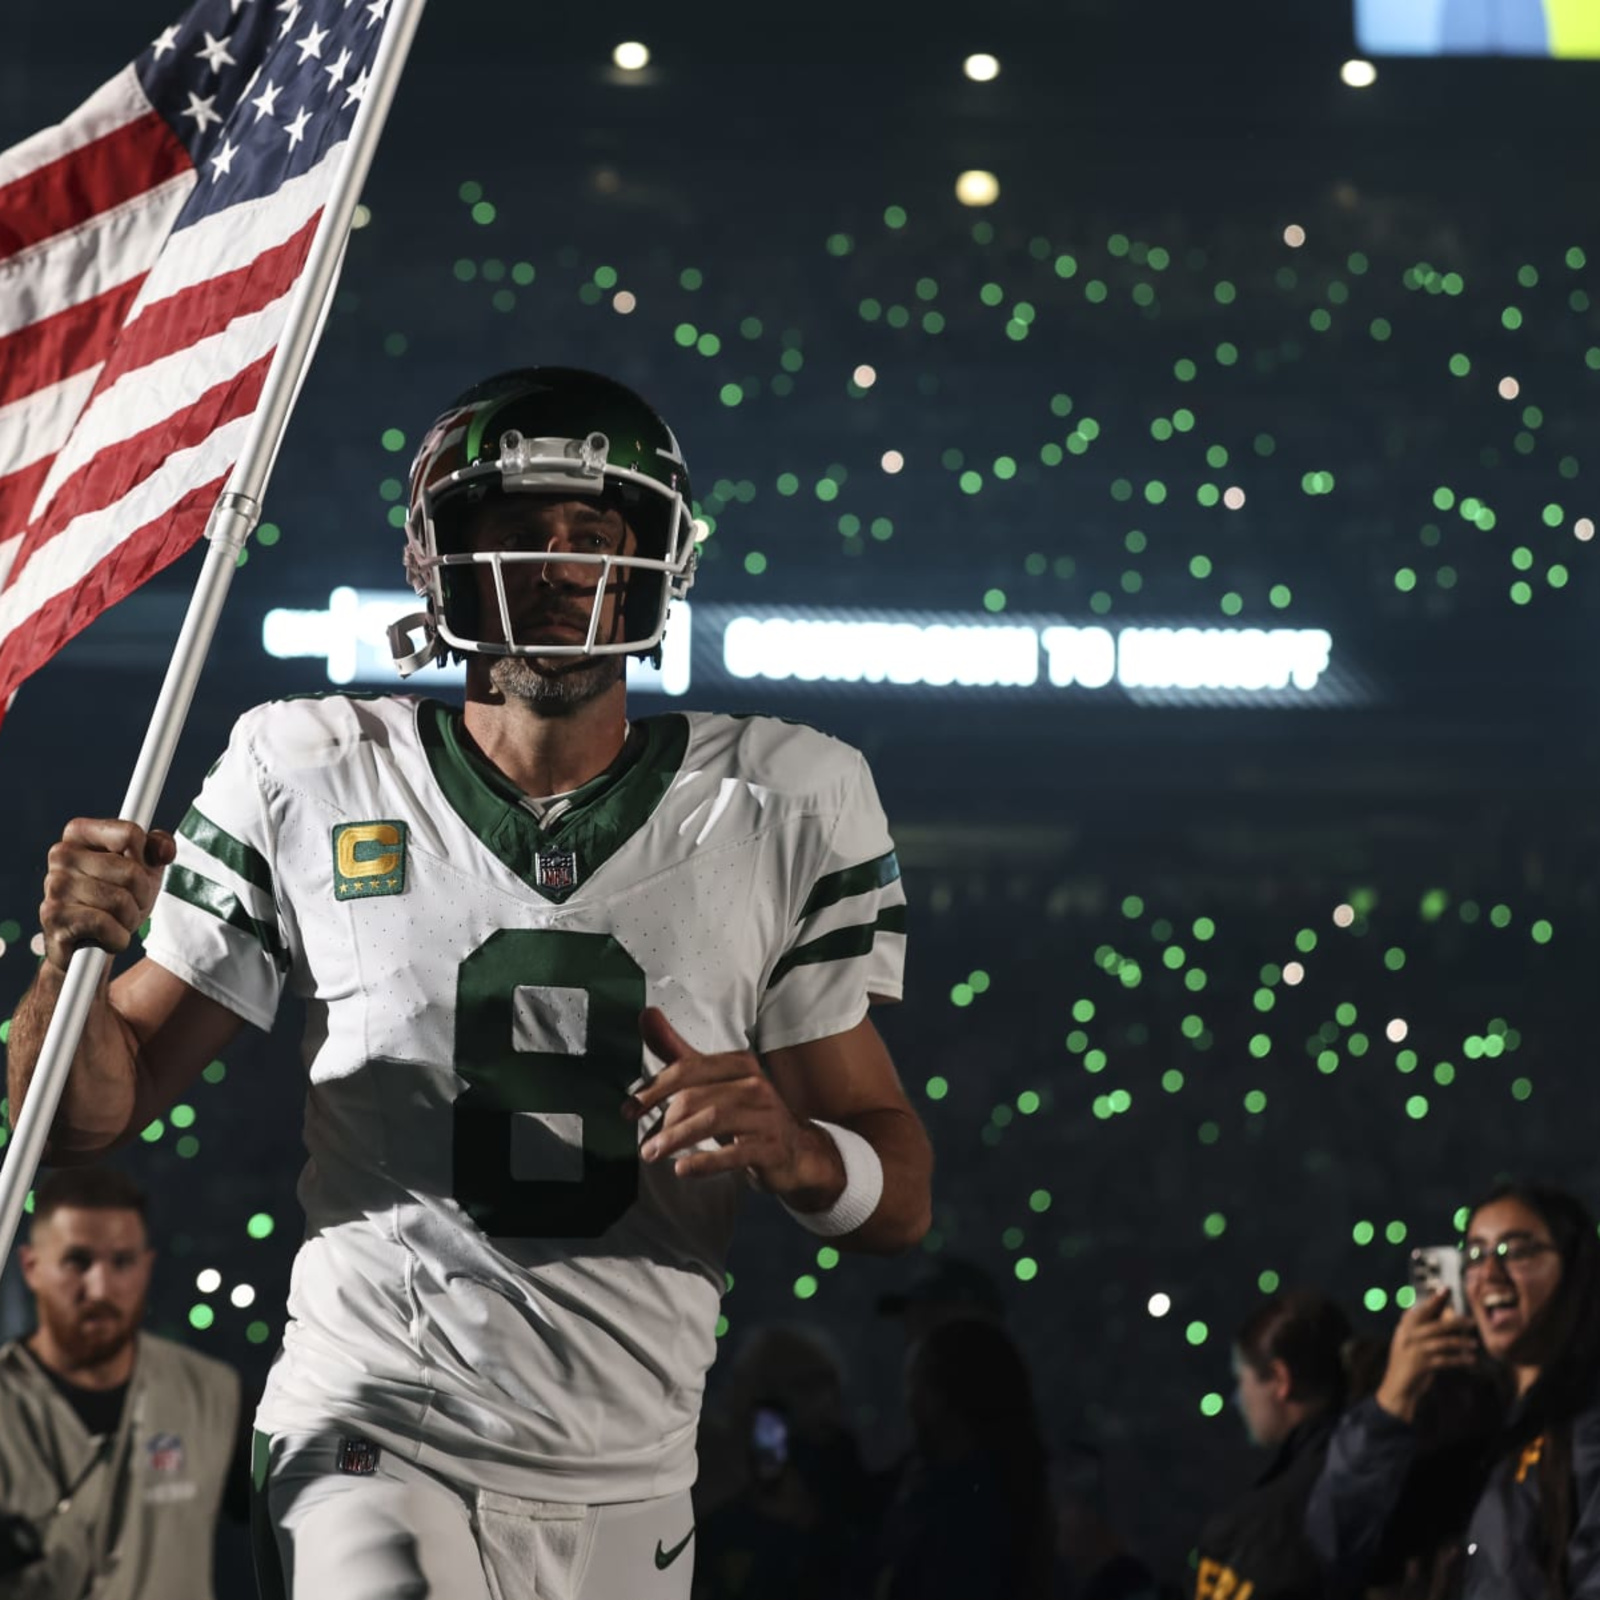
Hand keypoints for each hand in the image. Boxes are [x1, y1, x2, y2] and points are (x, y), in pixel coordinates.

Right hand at [41, 819, 175, 973]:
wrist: (88, 945)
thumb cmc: (117, 898)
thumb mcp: (144, 868)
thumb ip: (159, 847)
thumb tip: (165, 852)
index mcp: (80, 833)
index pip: (131, 834)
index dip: (145, 861)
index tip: (137, 873)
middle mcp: (61, 853)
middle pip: (131, 872)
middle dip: (141, 896)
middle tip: (129, 905)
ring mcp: (54, 884)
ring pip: (120, 900)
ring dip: (129, 919)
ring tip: (116, 921)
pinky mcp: (52, 915)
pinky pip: (104, 925)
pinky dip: (117, 937)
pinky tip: (106, 937)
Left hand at [624, 1008, 843, 1204]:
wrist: (796, 1151)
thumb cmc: (746, 1114)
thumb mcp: (713, 1083)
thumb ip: (678, 1053)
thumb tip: (646, 1013)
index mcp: (739, 1063)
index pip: (687, 1068)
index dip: (654, 1089)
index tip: (628, 1111)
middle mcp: (755, 1084)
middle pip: (696, 1097)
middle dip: (664, 1122)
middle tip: (644, 1146)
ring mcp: (766, 1115)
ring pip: (712, 1120)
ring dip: (676, 1139)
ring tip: (652, 1156)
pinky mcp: (771, 1147)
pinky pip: (734, 1153)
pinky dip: (705, 1161)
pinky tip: (682, 1169)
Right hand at [1375, 1289, 1479, 1421]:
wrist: (1397, 1387)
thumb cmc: (1406, 1362)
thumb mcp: (1408, 1341)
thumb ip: (1417, 1327)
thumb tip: (1433, 1311)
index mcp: (1405, 1327)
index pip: (1422, 1309)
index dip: (1435, 1299)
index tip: (1446, 1289)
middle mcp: (1409, 1335)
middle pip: (1437, 1325)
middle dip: (1456, 1322)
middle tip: (1472, 1321)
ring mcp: (1416, 1350)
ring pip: (1444, 1342)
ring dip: (1461, 1342)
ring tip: (1474, 1344)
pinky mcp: (1423, 1365)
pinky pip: (1446, 1359)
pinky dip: (1460, 1359)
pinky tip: (1470, 1359)